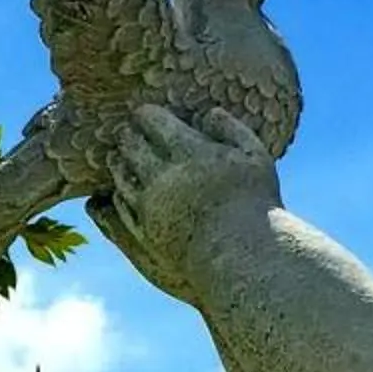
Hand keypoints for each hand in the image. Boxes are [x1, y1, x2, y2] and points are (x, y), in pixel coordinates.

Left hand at [92, 105, 279, 301]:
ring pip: (120, 175)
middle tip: (126, 131)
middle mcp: (165, 176)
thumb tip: (209, 112)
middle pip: (131, 145)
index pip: (154, 121)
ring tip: (118, 156)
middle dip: (126, 135)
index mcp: (191, 153)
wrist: (244, 259)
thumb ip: (232, 130)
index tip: (144, 113)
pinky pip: (120, 206)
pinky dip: (116, 193)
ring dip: (117, 162)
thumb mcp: (256, 159)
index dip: (146, 114)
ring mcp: (151, 206)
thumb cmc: (255, 205)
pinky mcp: (144, 232)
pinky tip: (120, 190)